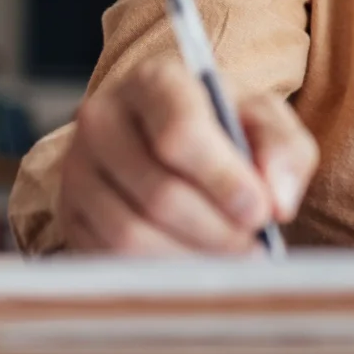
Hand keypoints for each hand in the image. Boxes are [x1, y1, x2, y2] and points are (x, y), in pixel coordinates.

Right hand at [56, 52, 317, 254]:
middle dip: (217, 230)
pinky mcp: (69, 212)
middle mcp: (103, 118)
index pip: (179, 134)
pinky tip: (196, 264)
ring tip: (231, 260)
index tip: (262, 212)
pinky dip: (160, 272)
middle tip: (255, 248)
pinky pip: (110, 258)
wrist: (166, 137)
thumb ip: (283, 149)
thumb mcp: (263, 120)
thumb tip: (278, 200)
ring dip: (191, 257)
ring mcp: (77, 168)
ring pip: (131, 233)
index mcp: (154, 81)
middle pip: (158, 192)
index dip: (224, 180)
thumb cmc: (222, 126)